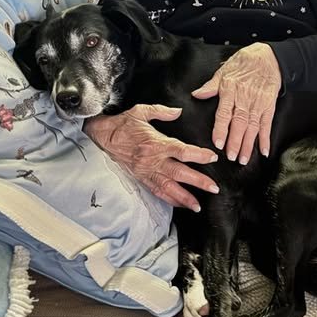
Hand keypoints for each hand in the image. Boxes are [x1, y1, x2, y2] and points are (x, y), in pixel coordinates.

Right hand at [83, 104, 219, 211]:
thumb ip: (162, 111)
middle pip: (179, 173)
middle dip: (198, 182)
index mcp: (156, 143)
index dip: (199, 155)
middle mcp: (152, 160)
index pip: (182, 151)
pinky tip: (180, 204)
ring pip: (168, 187)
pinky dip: (169, 199)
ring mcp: (146, 171)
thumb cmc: (122, 124)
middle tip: (214, 188)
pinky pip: (157, 191)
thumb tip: (179, 112)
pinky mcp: (141, 178)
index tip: (212, 157)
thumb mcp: (141, 111)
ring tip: (198, 205)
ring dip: (184, 197)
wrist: (103, 137)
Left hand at [192, 43, 280, 164]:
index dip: (221, 129)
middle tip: (231, 156)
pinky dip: (266, 138)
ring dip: (249, 144)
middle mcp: (244, 99)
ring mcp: (258, 104)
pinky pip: (267, 124)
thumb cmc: (243, 63)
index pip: (224, 113)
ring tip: (243, 159)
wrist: (268, 58)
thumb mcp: (223, 71)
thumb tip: (197, 94)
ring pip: (253, 127)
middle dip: (235, 141)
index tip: (218, 142)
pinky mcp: (269, 106)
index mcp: (230, 90)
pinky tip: (264, 151)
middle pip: (239, 123)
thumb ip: (210, 86)